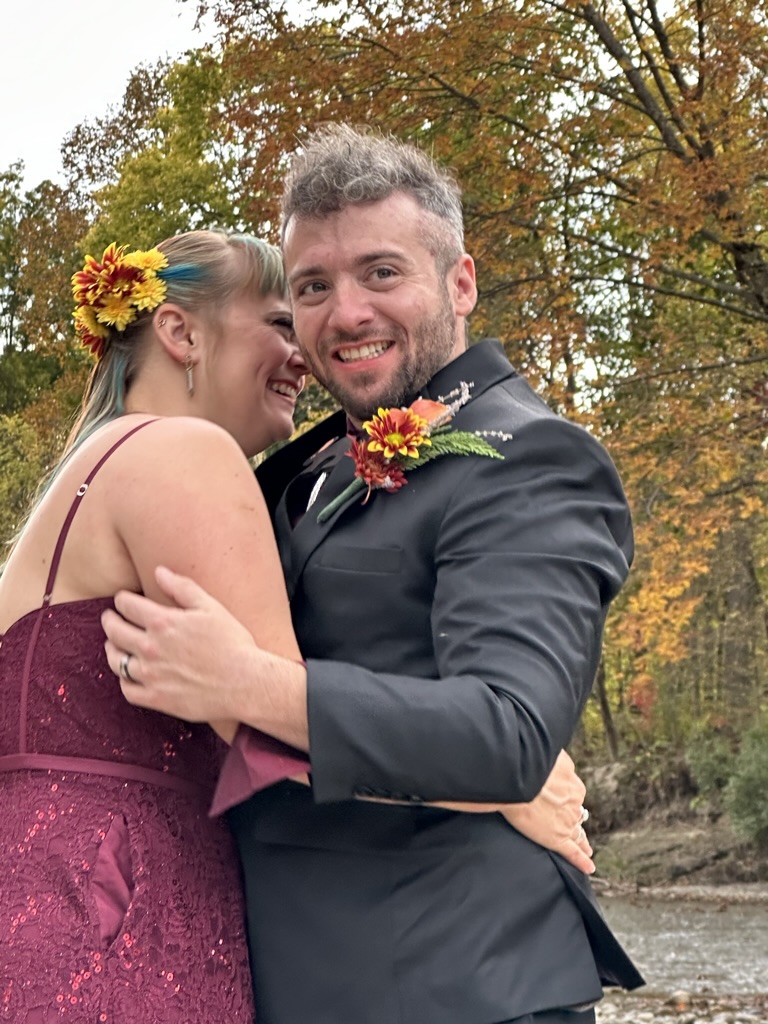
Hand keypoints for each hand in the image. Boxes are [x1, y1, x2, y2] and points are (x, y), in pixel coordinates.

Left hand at [102, 566, 259, 724]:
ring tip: (113, 645)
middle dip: (109, 621)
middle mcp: (150, 648)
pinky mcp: (156, 698)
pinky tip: (128, 674)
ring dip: (111, 649)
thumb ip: (182, 587)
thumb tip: (159, 571)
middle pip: (115, 631)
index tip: (122, 599)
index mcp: (163, 622)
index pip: (127, 605)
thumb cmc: (233, 642)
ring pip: (116, 661)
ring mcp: (151, 675)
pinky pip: (127, 689)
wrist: (245, 683)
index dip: (122, 600)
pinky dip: (124, 680)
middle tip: (109, 618)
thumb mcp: (211, 607)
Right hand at [498, 750, 594, 874]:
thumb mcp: (548, 752)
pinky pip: (573, 852)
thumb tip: (555, 755)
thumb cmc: (527, 762)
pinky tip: (589, 867)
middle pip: (576, 811)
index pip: (572, 791)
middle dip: (572, 815)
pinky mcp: (558, 839)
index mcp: (572, 783)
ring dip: (581, 839)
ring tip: (586, 848)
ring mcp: (567, 822)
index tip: (561, 796)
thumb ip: (555, 759)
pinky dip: (582, 861)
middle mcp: (574, 802)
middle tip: (566, 819)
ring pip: (578, 832)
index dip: (566, 794)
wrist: (517, 777)